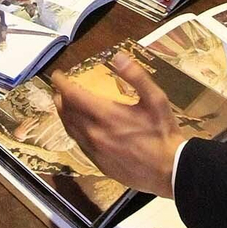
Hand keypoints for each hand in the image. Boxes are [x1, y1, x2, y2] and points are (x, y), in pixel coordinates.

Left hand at [53, 51, 183, 197]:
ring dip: (64, 114)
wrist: (169, 171)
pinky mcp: (98, 164)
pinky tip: (78, 127)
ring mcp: (95, 151)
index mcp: (107, 115)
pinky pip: (78, 143)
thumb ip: (136, 77)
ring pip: (70, 129)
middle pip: (67, 113)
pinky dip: (73, 130)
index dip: (62, 84)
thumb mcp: (156, 100)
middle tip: (59, 88)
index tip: (57, 76)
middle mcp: (95, 134)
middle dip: (60, 98)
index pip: (73, 96)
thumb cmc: (163, 132)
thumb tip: (118, 57)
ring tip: (63, 104)